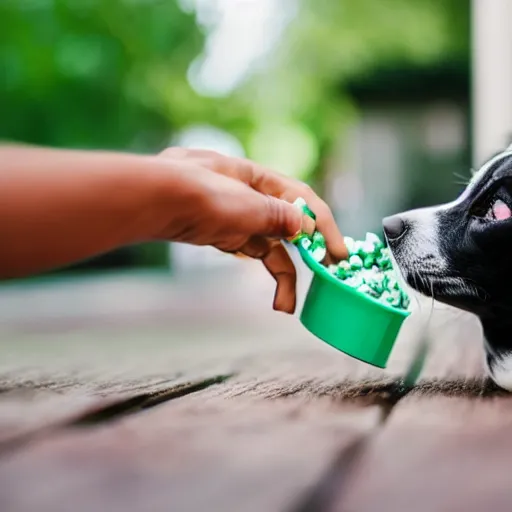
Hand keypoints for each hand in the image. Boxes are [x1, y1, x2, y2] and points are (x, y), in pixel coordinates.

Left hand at [157, 148, 347, 312]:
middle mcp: (252, 195)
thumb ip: (279, 217)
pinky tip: (273, 291)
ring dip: (283, 273)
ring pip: (270, 245)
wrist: (153, 200)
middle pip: (289, 225)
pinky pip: (252, 252)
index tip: (339, 254)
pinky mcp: (222, 233)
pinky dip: (264, 270)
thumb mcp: (248, 205)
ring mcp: (235, 215)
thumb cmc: (200, 193)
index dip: (324, 227)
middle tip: (326, 275)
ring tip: (287, 304)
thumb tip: (303, 227)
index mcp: (261, 179)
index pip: (303, 201)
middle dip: (309, 252)